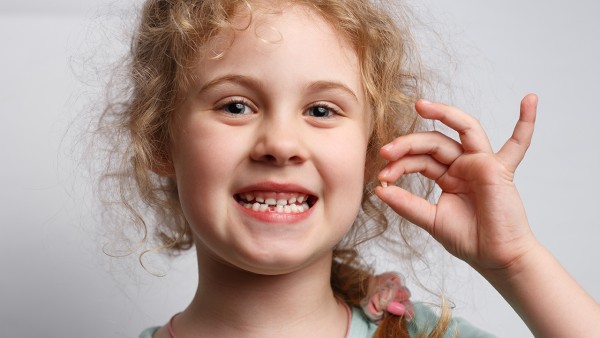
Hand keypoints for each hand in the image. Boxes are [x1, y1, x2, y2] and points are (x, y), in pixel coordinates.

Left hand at [375, 94, 538, 272]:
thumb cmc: (469, 240)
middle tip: (386, 151)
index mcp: (447, 176)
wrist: (495, 258)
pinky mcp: (499, 168)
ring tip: (420, 105)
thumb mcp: (430, 219)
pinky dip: (526, 122)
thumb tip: (379, 189)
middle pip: (433, 143)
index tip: (381, 177)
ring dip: (444, 113)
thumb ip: (406, 204)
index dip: (399, 164)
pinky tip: (529, 100)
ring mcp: (482, 163)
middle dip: (408, 144)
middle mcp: (464, 165)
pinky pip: (518, 143)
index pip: (419, 160)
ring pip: (463, 129)